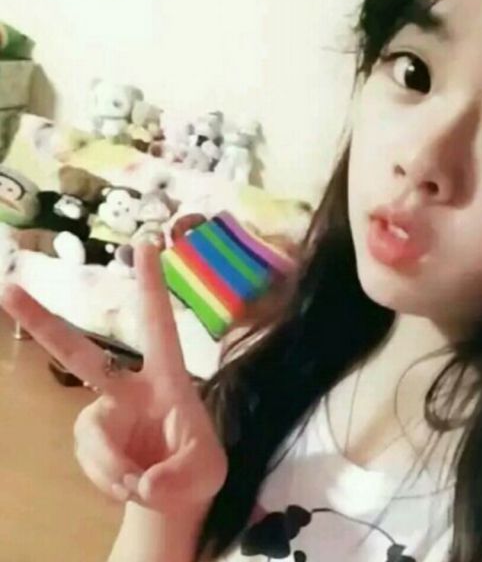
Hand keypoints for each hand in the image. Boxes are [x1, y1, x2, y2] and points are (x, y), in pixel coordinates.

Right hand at [1, 244, 227, 513]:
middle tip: (7, 289)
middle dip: (45, 322)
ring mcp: (106, 413)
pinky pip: (89, 458)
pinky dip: (108, 479)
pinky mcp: (92, 440)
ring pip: (90, 433)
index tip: (146, 243)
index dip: (151, 285)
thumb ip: (180, 477)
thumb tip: (143, 482)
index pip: (159, 324)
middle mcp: (129, 387)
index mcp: (167, 377)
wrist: (172, 496)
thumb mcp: (206, 473)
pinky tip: (129, 484)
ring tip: (142, 483)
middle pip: (81, 352)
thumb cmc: (197, 469)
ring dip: (114, 466)